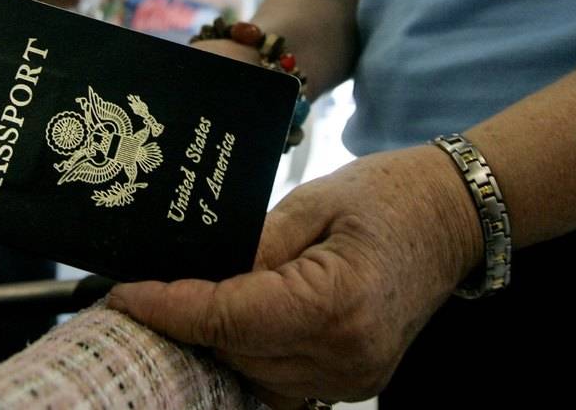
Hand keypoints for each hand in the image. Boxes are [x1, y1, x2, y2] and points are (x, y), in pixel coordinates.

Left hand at [107, 145, 481, 405]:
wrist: (454, 215)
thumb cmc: (389, 194)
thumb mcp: (311, 201)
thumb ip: (252, 247)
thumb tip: (196, 276)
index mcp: (336, 302)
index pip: (226, 319)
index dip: (166, 308)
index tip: (121, 293)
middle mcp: (345, 354)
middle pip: (234, 354)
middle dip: (184, 325)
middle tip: (144, 291)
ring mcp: (354, 376)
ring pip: (253, 375)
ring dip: (215, 345)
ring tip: (184, 303)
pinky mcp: (356, 380)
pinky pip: (281, 381)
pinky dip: (249, 357)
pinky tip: (233, 325)